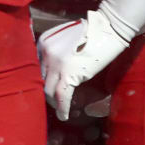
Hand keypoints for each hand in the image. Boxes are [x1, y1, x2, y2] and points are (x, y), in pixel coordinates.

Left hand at [39, 4, 133, 119]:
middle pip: (40, 79)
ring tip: (59, 109)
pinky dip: (62, 107)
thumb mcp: (65, 38)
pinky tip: (63, 115)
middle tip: (53, 101)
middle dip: (46, 92)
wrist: (107, 28)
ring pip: (48, 90)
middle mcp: (45, 52)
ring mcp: (56, 63)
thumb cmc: (90, 32)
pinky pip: (61, 95)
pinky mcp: (69, 73)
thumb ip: (56, 51)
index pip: (36, 67)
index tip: (47, 88)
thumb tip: (54, 69)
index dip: (42, 80)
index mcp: (43, 42)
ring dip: (53, 102)